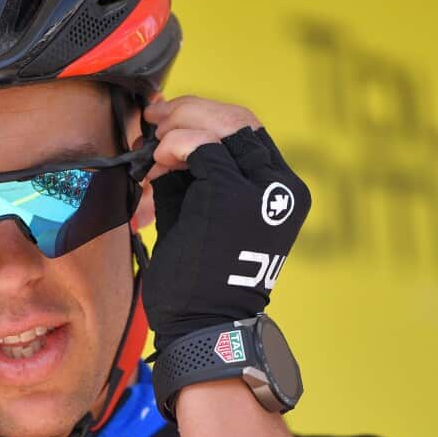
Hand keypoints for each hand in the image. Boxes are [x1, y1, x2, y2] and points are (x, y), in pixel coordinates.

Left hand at [141, 97, 310, 350]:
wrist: (201, 324)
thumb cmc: (198, 277)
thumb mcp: (202, 211)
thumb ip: (194, 172)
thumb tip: (166, 132)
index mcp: (282, 190)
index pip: (246, 129)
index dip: (205, 113)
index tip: (167, 117)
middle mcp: (282, 187)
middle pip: (238, 119)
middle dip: (190, 111)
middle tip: (155, 120)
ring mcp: (262, 191)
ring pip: (221, 125)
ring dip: (180, 127)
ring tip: (155, 150)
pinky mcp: (233, 197)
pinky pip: (202, 146)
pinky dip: (175, 144)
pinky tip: (159, 161)